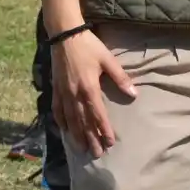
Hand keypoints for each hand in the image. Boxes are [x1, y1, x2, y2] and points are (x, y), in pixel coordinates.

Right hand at [50, 29, 137, 157]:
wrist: (65, 36)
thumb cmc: (89, 46)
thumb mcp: (108, 60)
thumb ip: (120, 78)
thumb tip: (134, 94)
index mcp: (89, 88)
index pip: (98, 114)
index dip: (104, 129)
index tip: (110, 142)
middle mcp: (74, 94)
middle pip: (83, 121)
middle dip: (91, 138)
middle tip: (97, 153)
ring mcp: (63, 93)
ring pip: (70, 119)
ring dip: (76, 135)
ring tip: (81, 149)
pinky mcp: (55, 89)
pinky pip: (57, 110)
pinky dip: (61, 123)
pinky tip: (65, 131)